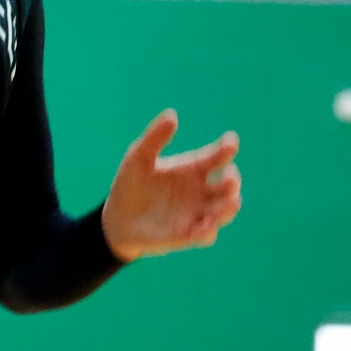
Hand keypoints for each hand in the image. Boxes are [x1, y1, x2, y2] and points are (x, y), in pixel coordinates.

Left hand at [99, 111, 240, 260]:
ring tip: (230, 203)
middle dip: (233, 182)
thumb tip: (172, 114)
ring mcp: (197, 214)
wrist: (116, 218)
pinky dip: (207, 231)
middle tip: (230, 176)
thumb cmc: (130, 184)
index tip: (231, 142)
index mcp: (192, 169)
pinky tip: (204, 226)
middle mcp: (201, 192)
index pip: (216, 158)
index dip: (226, 149)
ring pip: (223, 212)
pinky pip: (204, 235)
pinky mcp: (188, 235)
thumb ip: (155, 138)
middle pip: (227, 186)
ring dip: (228, 208)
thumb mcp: (138, 158)